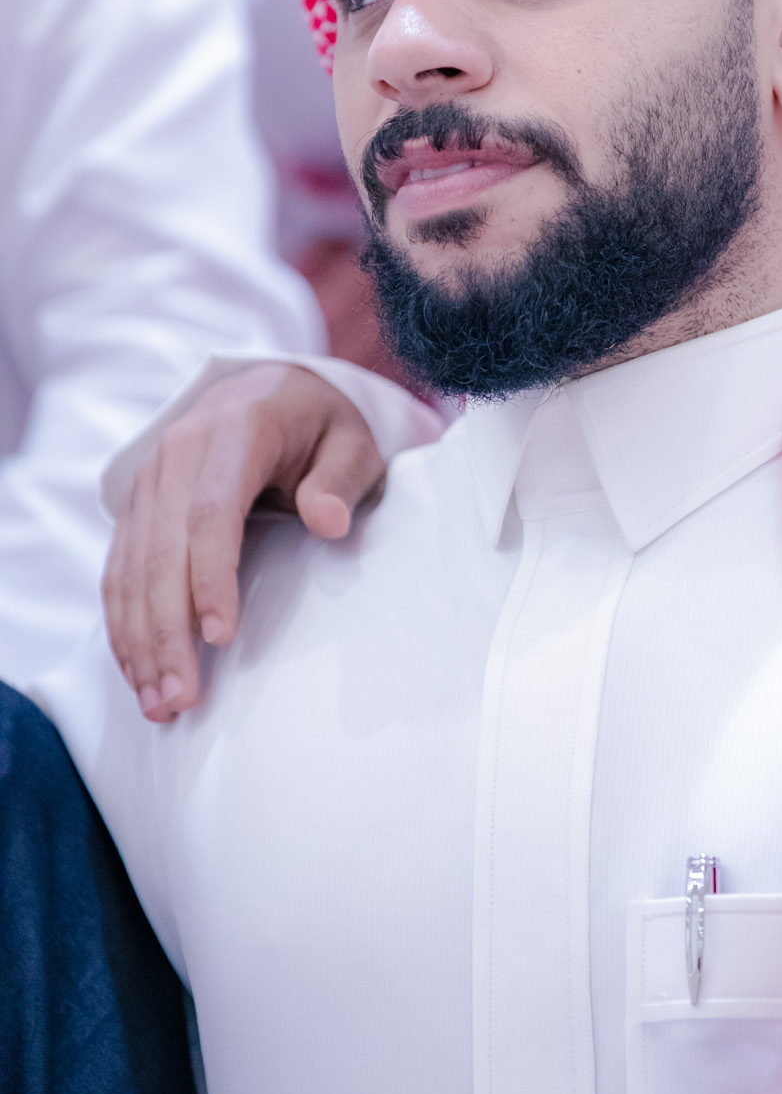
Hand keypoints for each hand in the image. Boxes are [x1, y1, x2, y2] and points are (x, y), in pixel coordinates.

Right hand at [102, 364, 384, 723]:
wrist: (268, 390)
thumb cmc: (318, 425)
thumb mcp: (351, 441)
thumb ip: (342, 479)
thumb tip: (327, 522)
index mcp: (233, 433)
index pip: (211, 513)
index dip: (211, 577)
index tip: (221, 637)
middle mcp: (177, 454)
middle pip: (161, 551)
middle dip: (166, 630)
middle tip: (179, 697)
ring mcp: (149, 481)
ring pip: (131, 568)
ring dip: (139, 639)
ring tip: (158, 703)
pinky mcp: (136, 508)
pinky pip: (118, 570)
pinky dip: (124, 624)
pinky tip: (137, 671)